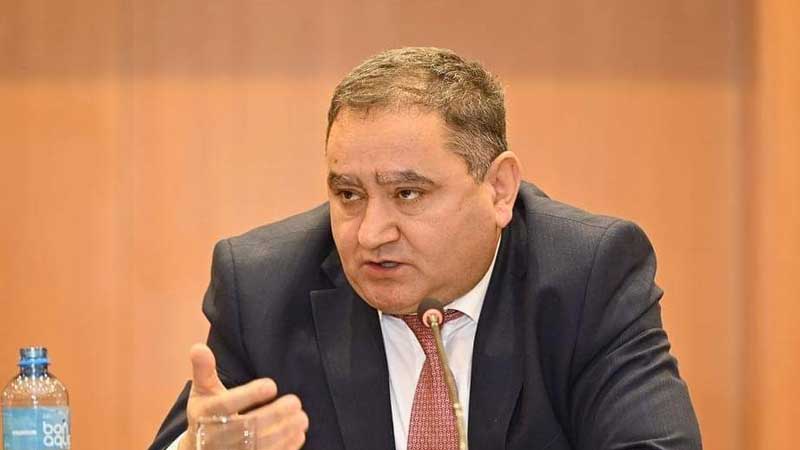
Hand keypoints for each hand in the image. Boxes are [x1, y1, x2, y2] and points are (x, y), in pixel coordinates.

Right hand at [178, 344, 308, 449]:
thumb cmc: (206, 415)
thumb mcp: (202, 392)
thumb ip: (203, 369)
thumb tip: (198, 346)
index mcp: (206, 414)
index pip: (226, 405)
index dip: (249, 395)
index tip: (271, 385)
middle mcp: (217, 436)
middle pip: (248, 427)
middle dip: (274, 414)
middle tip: (295, 402)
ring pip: (260, 445)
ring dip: (285, 432)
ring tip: (302, 418)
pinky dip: (285, 448)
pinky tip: (298, 435)